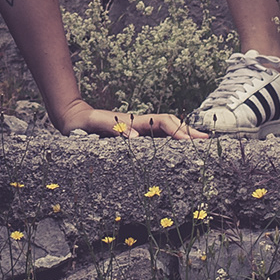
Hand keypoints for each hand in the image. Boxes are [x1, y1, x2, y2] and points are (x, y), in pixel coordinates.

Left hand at [51, 100, 198, 140]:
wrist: (73, 121)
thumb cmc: (83, 123)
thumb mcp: (95, 124)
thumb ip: (112, 128)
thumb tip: (134, 138)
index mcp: (135, 121)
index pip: (163, 124)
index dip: (178, 131)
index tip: (192, 141)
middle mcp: (140, 127)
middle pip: (170, 127)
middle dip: (188, 134)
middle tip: (207, 144)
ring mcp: (138, 134)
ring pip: (166, 135)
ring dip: (183, 140)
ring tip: (200, 150)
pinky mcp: (134, 143)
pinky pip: (157, 144)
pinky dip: (171, 147)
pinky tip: (178, 157)